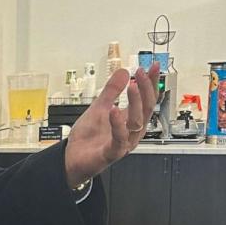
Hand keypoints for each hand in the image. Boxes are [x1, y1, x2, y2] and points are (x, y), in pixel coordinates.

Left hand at [64, 62, 159, 187]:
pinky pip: (119, 138)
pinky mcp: (112, 152)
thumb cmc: (88, 137)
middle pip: (147, 108)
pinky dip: (117, 124)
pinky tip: (114, 110)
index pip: (147, 99)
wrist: (72, 158)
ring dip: (135, 102)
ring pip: (137, 122)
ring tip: (132, 86)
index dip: (151, 82)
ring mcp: (124, 142)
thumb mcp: (99, 108)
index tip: (153, 66)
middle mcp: (131, 131)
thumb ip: (111, 91)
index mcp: (131, 120)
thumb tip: (123, 72)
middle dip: (146, 89)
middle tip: (142, 72)